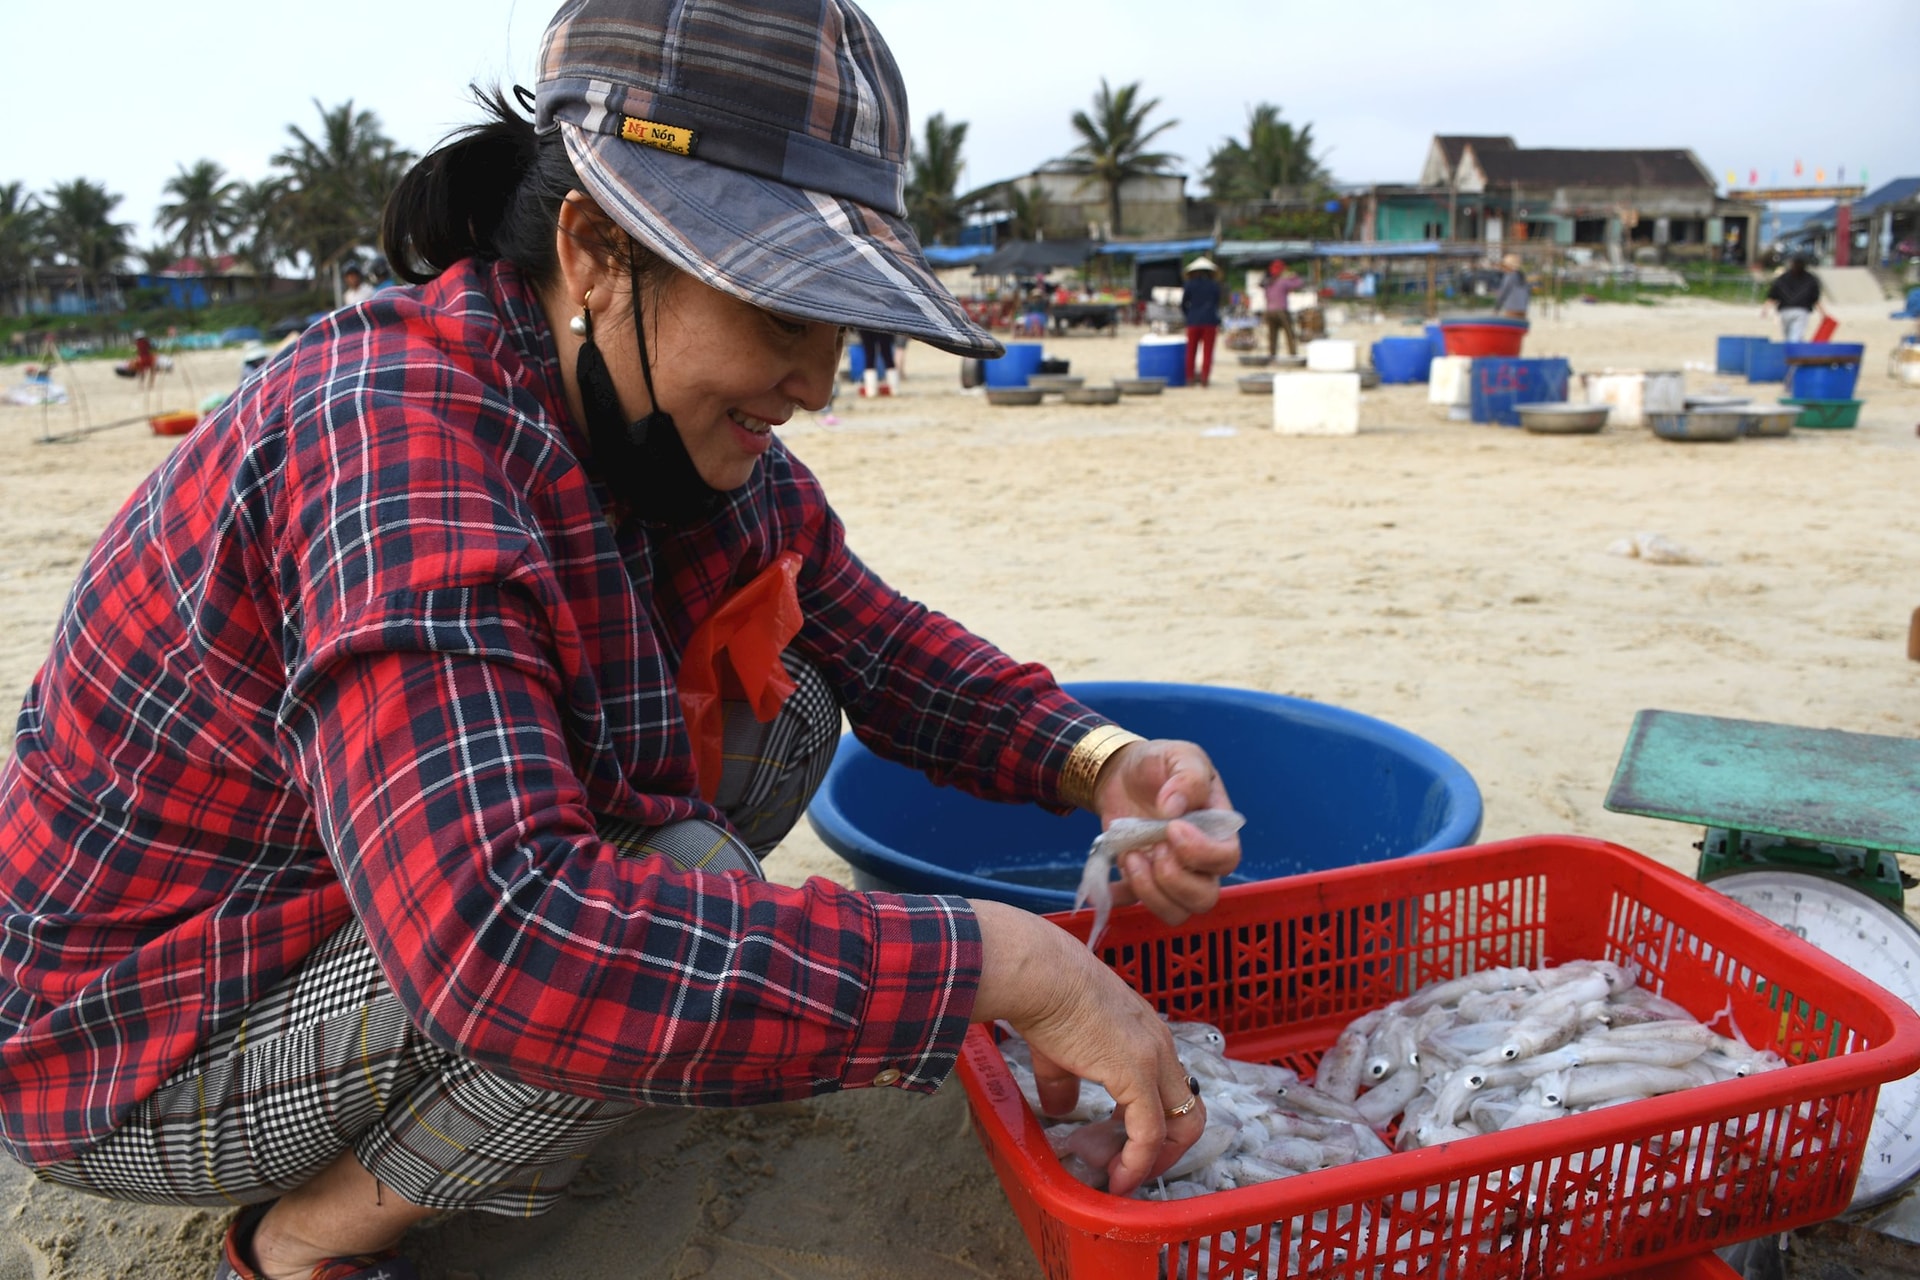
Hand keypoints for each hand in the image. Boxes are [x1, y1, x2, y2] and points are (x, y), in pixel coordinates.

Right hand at [970, 899, 1205, 1194]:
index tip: (1122, 1145)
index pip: (1170, 1089)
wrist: (1038, 974)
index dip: (1154, 1124)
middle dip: (1163, 1149)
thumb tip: (1061, 1109)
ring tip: (1118, 1176)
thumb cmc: (1044, 997)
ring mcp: (1153, 1060)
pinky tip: (1118, 1177)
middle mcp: (1160, 1046)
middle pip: (1188, 1111)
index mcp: (1147, 1034)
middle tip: (1128, 1168)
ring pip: (1182, 1124)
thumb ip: (1065, 1082)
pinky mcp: (1137, 1075)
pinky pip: (1149, 1133)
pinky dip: (1139, 1162)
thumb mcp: (1060, 1048)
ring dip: (1153, 1159)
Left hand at [1091, 739, 1240, 926]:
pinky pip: (1134, 906)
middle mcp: (1198, 861)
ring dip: (1150, 891)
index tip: (1173, 828)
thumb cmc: (1159, 764)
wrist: (1122, 772)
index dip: (1202, 852)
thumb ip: (1186, 777)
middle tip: (1155, 848)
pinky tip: (1110, 878)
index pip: (1227, 858)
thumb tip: (1174, 808)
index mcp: (1216, 830)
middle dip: (1175, 880)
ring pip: (1175, 912)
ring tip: (1131, 855)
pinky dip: (1120, 897)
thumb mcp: (1180, 755)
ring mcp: (1169, 874)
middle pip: (1204, 897)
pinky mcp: (1140, 880)